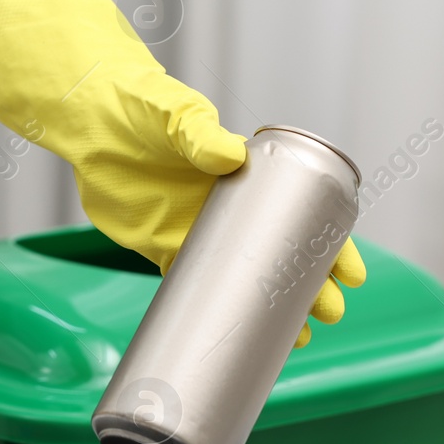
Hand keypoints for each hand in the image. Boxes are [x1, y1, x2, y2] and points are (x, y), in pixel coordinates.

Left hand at [0, 0, 363, 345]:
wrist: (92, 117)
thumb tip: (230, 156)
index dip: (327, 240)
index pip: (298, 209)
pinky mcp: (161, 245)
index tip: (350, 268)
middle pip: (278, 250)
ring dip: (269, 305)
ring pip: (242, 275)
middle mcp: (225, 206)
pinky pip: (193, 283)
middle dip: (309, 284)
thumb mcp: (177, 114)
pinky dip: (215, 307)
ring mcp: (195, 228)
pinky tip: (235, 331)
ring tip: (299, 338)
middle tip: (331, 313)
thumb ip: (201, 133)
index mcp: (244, 173)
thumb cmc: (142, 105)